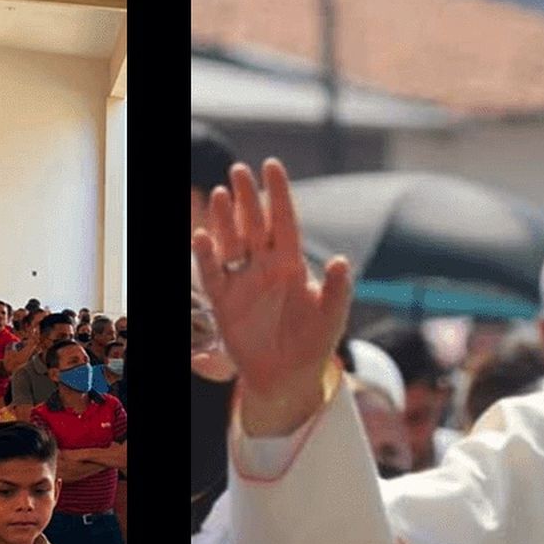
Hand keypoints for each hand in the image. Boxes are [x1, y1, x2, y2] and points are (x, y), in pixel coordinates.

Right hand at [191, 160, 352, 435]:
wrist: (288, 377)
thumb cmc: (313, 343)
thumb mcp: (332, 317)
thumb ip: (338, 290)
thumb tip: (342, 261)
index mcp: (292, 263)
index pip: (283, 221)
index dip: (278, 194)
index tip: (272, 166)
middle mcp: (265, 266)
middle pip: (254, 224)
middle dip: (247, 198)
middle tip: (239, 170)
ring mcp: (243, 282)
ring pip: (231, 242)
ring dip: (225, 220)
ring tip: (222, 194)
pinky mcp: (224, 302)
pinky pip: (212, 274)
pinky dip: (206, 256)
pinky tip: (201, 237)